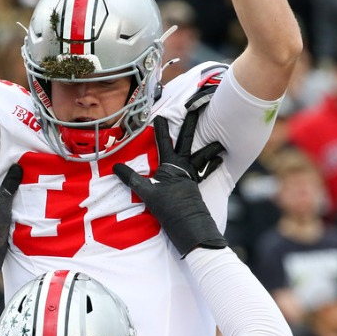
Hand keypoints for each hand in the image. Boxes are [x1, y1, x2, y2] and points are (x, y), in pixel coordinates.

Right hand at [112, 115, 226, 256]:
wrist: (190, 227)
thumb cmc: (169, 210)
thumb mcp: (147, 194)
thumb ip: (132, 179)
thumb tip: (116, 166)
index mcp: (171, 166)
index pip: (164, 142)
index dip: (161, 129)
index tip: (160, 115)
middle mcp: (183, 167)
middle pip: (187, 141)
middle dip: (191, 124)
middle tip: (198, 107)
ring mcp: (191, 176)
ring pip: (202, 157)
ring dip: (210, 148)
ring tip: (221, 142)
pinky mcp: (197, 186)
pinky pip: (206, 172)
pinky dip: (212, 166)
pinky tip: (220, 161)